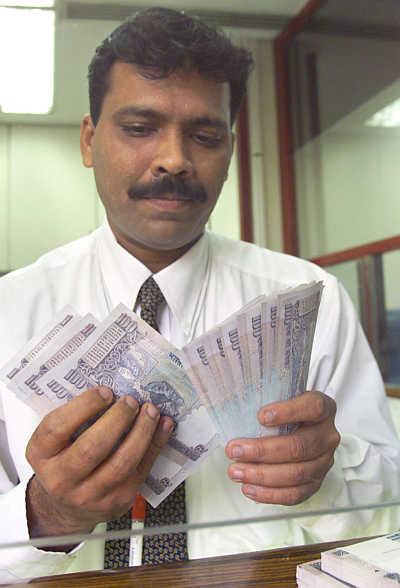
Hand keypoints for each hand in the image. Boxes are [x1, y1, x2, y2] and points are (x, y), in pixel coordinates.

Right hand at [26, 387, 173, 543]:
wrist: (66, 508)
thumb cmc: (64, 461)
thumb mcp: (55, 441)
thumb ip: (74, 419)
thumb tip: (114, 390)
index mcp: (41, 455)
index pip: (57, 428)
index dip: (84, 406)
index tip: (106, 391)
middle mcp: (61, 479)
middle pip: (92, 447)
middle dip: (118, 419)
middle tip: (131, 400)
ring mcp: (90, 495)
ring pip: (122, 462)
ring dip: (142, 431)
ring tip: (151, 410)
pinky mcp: (117, 501)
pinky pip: (141, 470)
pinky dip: (156, 444)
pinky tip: (164, 426)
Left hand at [225, 391, 339, 504]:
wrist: (298, 427)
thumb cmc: (284, 411)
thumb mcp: (279, 396)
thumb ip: (263, 397)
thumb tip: (231, 399)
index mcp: (323, 408)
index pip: (313, 407)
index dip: (288, 412)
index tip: (261, 416)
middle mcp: (327, 435)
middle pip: (299, 446)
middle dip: (262, 450)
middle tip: (235, 450)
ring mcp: (324, 461)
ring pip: (296, 473)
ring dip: (262, 475)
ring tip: (237, 471)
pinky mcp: (316, 482)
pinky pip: (295, 494)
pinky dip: (270, 494)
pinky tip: (250, 488)